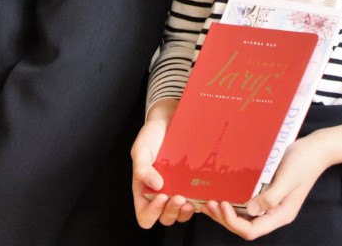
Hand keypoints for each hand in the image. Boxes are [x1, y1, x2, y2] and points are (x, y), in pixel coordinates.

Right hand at [131, 99, 196, 228]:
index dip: (152, 213)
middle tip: (178, 197)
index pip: (145, 216)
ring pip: (180, 216)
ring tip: (189, 200)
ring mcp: (175, 192)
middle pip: (164, 219)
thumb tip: (156, 186)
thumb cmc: (151, 136)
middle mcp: (159, 195)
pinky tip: (200, 195)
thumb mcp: (141, 149)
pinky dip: (197, 204)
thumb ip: (142, 168)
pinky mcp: (189, 187)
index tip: (161, 197)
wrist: (168, 122)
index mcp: (143, 190)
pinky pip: (193, 204)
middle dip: (171, 211)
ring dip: (184, 212)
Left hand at [202, 124, 341, 239]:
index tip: (222, 204)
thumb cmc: (303, 163)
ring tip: (208, 202)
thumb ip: (270, 198)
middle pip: (244, 226)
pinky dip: (233, 201)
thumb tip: (250, 210)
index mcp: (280, 215)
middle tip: (208, 204)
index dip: (233, 221)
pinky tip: (222, 193)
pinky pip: (246, 203)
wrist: (315, 149)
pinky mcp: (266, 193)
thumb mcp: (286, 180)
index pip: (252, 230)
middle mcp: (273, 213)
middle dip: (224, 218)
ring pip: (243, 216)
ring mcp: (269, 204)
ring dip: (225, 212)